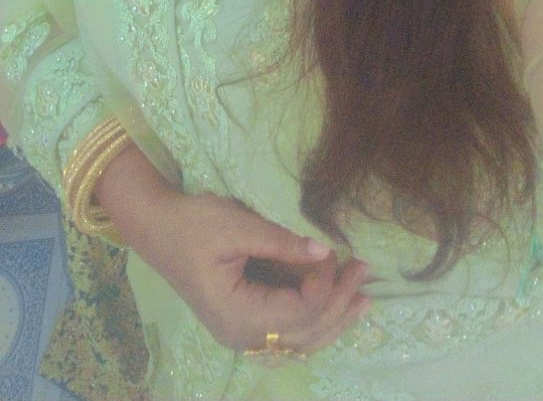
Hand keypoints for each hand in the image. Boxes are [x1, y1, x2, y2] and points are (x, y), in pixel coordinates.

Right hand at [145, 188, 371, 354]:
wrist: (158, 228)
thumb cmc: (194, 223)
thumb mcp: (238, 226)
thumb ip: (282, 242)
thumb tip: (325, 250)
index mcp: (237, 315)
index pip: (298, 312)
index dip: (324, 284)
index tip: (333, 250)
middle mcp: (241, 335)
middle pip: (305, 332)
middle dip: (339, 302)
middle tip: (365, 269)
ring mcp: (242, 334)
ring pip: (300, 340)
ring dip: (334, 317)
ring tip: (364, 295)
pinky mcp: (245, 322)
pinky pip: (288, 332)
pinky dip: (316, 319)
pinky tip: (338, 304)